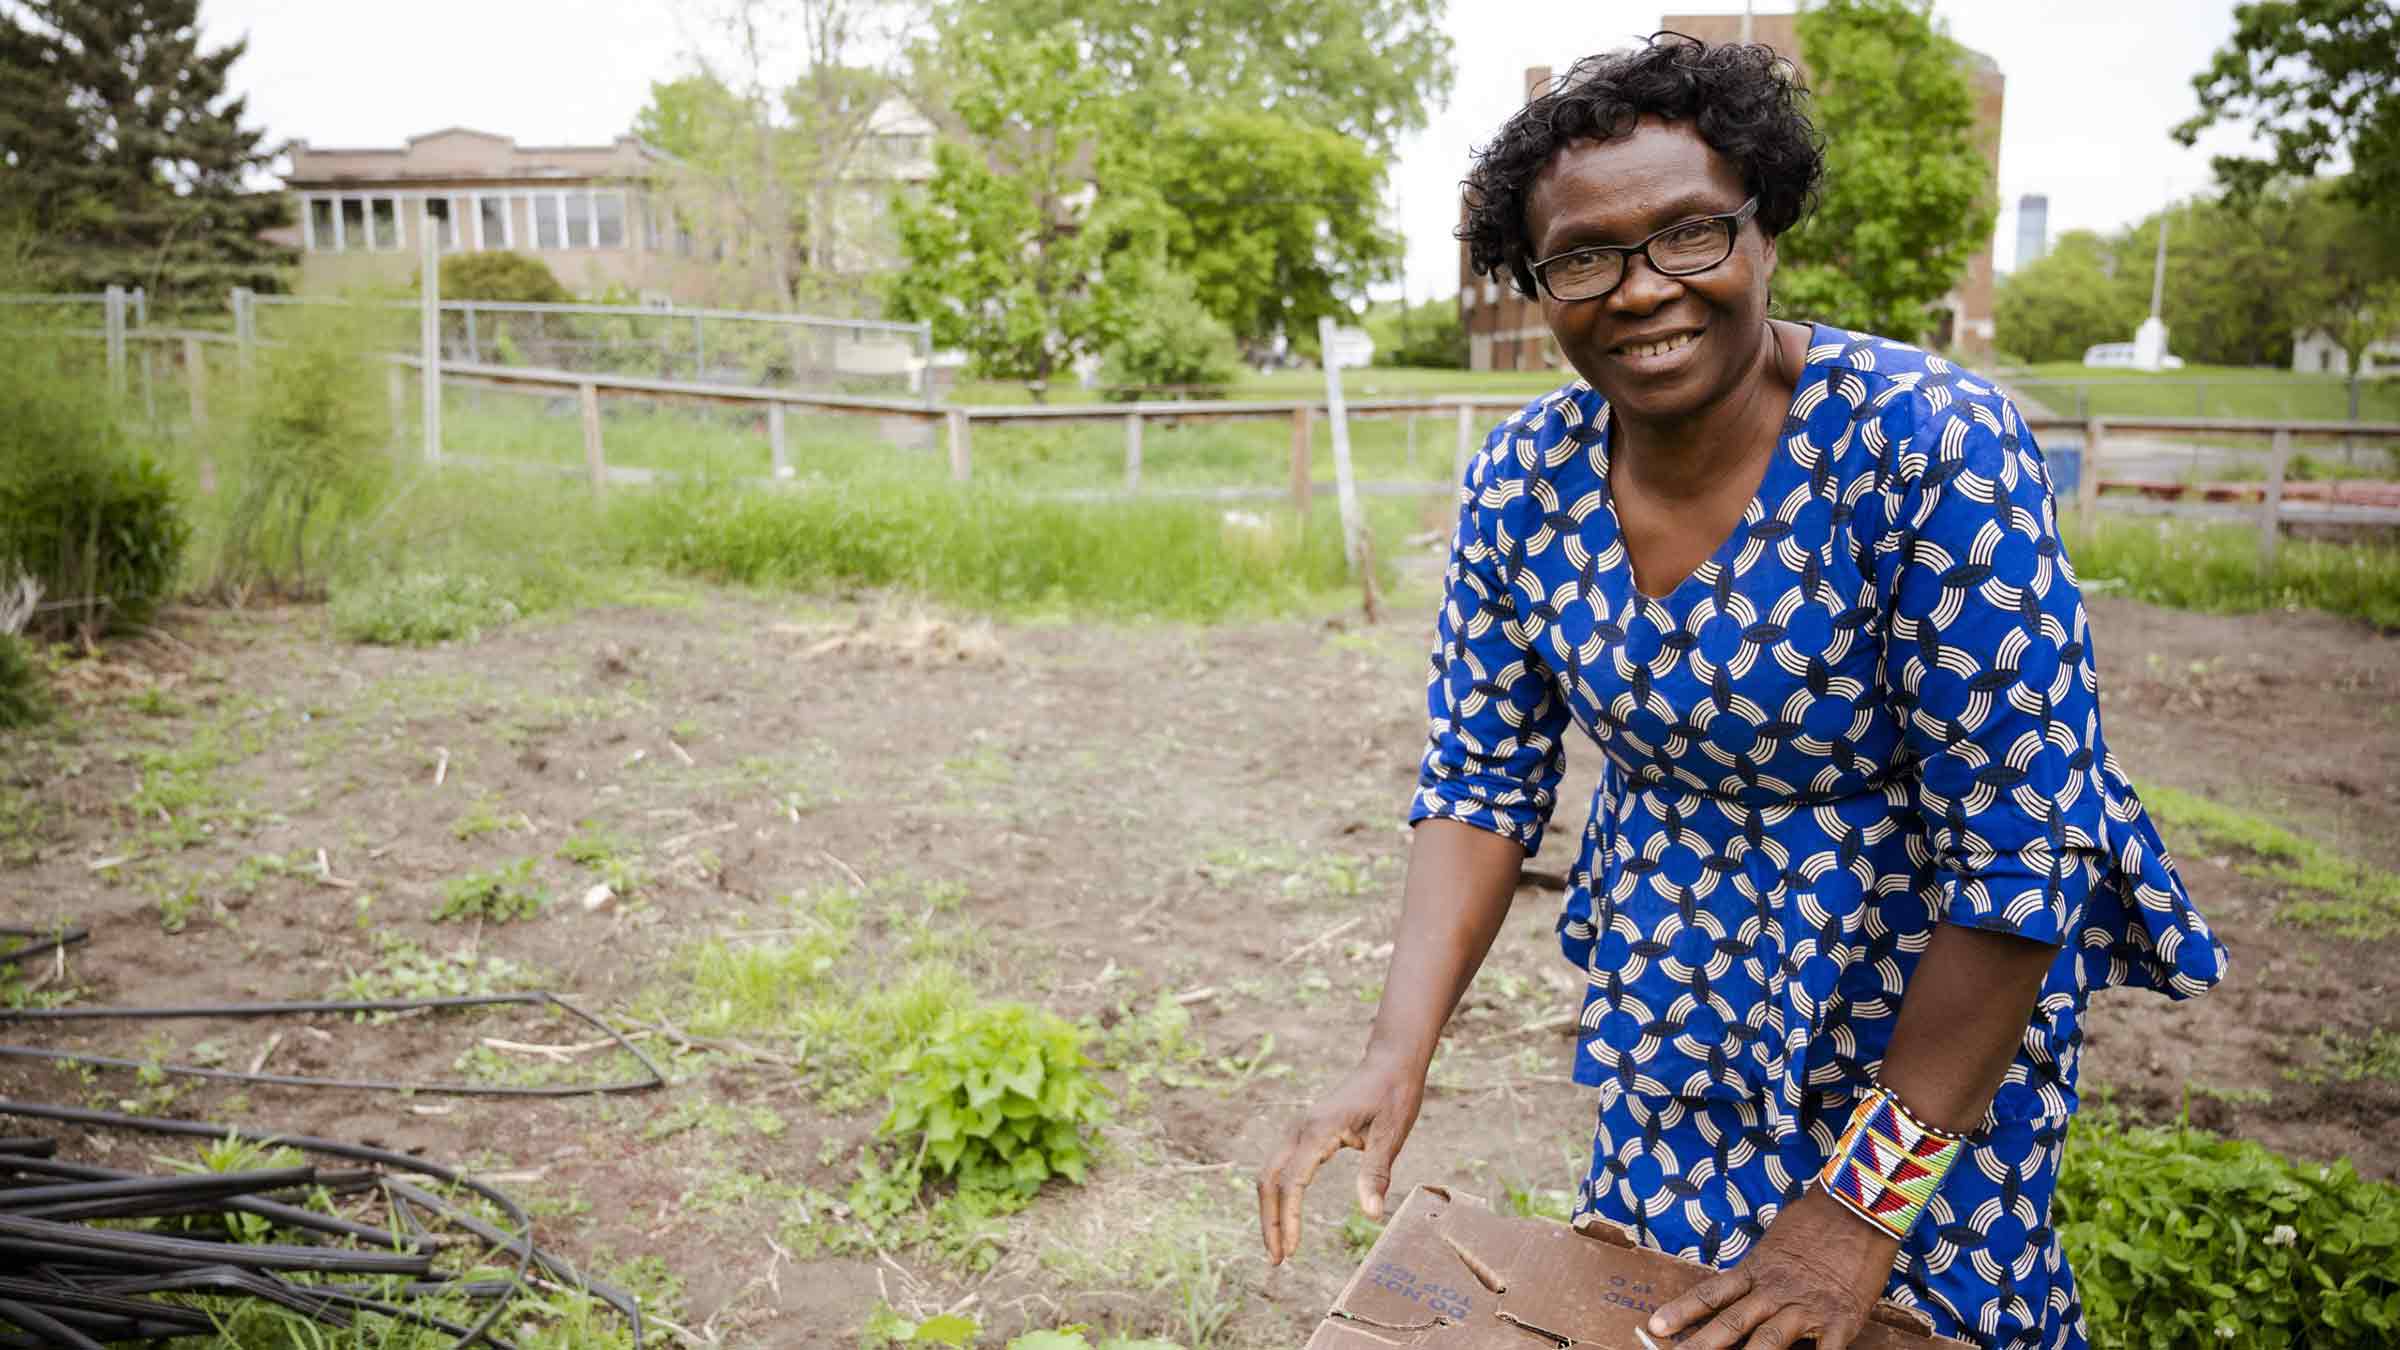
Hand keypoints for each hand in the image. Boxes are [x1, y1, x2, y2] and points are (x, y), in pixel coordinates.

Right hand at [1255, 1052, 1426, 1264]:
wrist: (1388, 1062)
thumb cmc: (1394, 1096)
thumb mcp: (1391, 1135)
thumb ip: (1376, 1174)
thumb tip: (1372, 1216)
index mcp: (1319, 1130)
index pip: (1292, 1182)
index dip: (1289, 1219)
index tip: (1292, 1251)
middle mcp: (1300, 1129)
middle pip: (1269, 1180)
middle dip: (1269, 1221)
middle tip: (1276, 1260)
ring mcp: (1298, 1129)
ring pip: (1269, 1173)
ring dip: (1270, 1210)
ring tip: (1278, 1246)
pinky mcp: (1304, 1131)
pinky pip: (1279, 1166)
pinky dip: (1277, 1193)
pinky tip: (1286, 1215)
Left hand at [1645, 1187, 1901, 1348]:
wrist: (1859, 1208)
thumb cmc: (1817, 1219)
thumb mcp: (1776, 1240)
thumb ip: (1759, 1267)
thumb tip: (1741, 1284)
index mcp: (1757, 1270)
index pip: (1712, 1294)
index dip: (1682, 1312)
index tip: (1655, 1328)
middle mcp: (1775, 1292)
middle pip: (1731, 1325)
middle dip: (1701, 1347)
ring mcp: (1806, 1309)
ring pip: (1767, 1345)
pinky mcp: (1840, 1322)